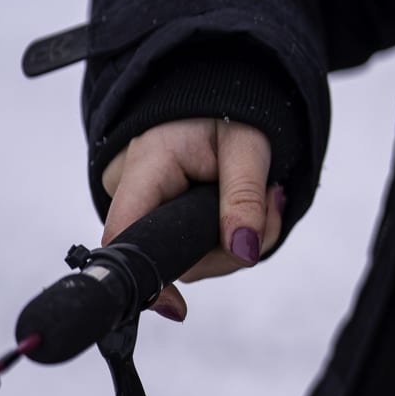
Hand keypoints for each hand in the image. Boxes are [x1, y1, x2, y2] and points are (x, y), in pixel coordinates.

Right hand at [100, 118, 284, 321]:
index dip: (145, 279)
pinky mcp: (168, 220)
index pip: (125, 238)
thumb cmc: (229, 106)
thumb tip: (245, 252)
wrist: (222, 87)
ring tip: (266, 194)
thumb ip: (244, 198)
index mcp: (144, 166)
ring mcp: (149, 208)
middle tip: (270, 202)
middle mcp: (136, 192)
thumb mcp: (247, 145)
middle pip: (173, 257)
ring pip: (193, 259)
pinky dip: (231, 236)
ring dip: (237, 241)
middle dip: (228, 246)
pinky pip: (199, 249)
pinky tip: (252, 204)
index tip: (175, 308)